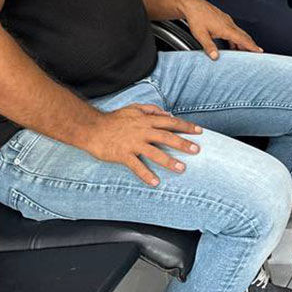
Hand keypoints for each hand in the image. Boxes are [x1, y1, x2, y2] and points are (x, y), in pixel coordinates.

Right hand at [81, 103, 201, 186]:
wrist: (91, 128)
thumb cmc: (113, 119)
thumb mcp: (134, 108)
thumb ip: (151, 110)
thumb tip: (167, 113)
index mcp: (146, 120)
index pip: (170, 122)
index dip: (186, 126)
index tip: (199, 131)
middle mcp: (142, 131)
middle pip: (167, 137)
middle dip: (183, 143)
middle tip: (197, 150)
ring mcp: (133, 143)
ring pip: (154, 153)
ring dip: (169, 161)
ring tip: (182, 168)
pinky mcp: (123, 154)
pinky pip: (136, 166)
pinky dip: (146, 174)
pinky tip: (155, 182)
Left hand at [179, 0, 261, 58]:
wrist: (192, 5)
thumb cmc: (196, 18)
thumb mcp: (200, 35)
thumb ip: (209, 46)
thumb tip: (216, 57)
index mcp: (226, 28)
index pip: (242, 39)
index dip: (252, 46)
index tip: (260, 51)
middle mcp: (229, 24)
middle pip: (244, 36)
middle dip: (251, 44)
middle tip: (257, 53)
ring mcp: (227, 21)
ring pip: (239, 33)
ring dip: (243, 42)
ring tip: (244, 51)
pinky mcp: (223, 20)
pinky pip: (233, 30)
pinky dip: (236, 38)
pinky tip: (232, 44)